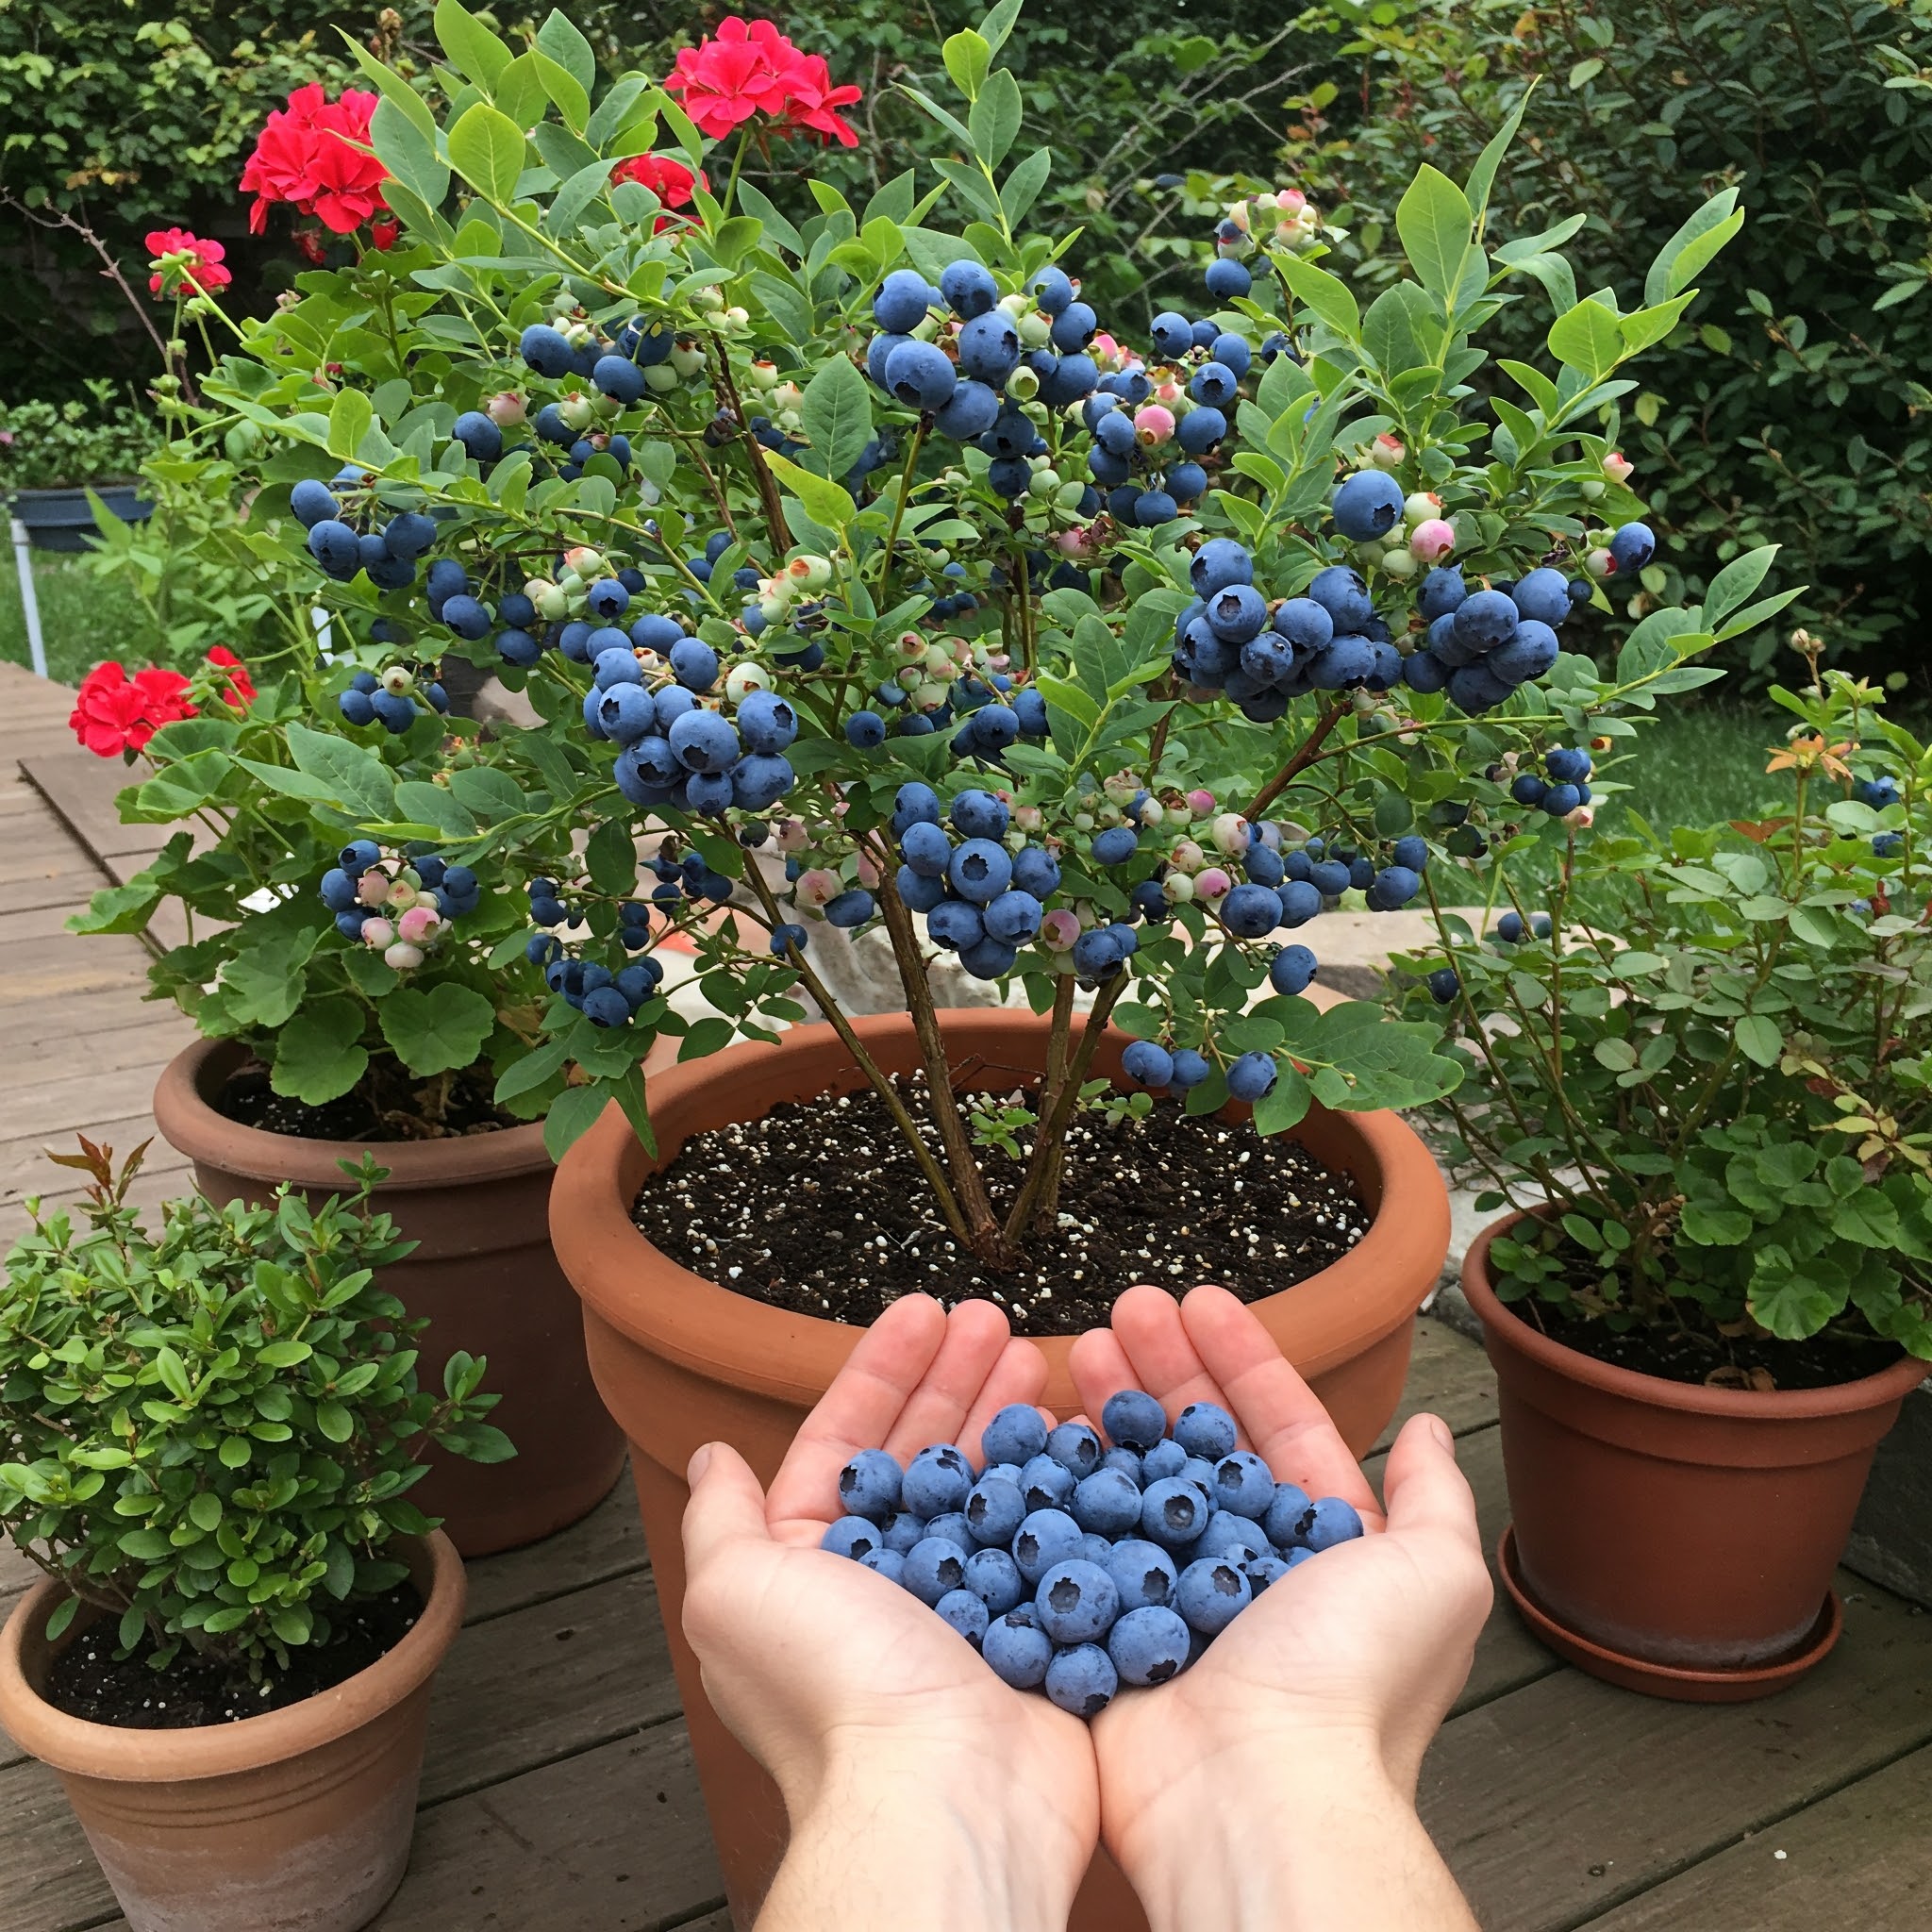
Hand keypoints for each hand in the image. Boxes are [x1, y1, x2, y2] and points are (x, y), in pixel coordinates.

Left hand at [681, 1293, 1096, 1931]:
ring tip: (1040, 1355)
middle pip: (926, 1454)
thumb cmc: (833, 1689)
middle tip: (994, 1321)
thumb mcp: (737, 1590)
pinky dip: (1063, 1486)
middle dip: (956, 1379)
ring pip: (991, 1489)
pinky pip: (1050, 1543)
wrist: (945, 1795)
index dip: (882, 1371)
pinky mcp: (1034, 1635)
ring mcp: (968, 1610)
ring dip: (1012, 1417)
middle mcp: (889, 1586)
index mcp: (816, 1568)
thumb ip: (721, 1519)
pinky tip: (1080, 1432)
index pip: (846, 1443)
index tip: (924, 1313)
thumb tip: (712, 1457)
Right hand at [1068, 1284, 1489, 1931]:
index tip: (1200, 1303)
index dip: (1242, 1361)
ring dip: (1109, 1409)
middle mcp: (1242, 1571)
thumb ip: (1435, 1498)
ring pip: (1133, 1481)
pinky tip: (1041, 1430)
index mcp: (1316, 1551)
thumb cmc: (1350, 1680)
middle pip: (1195, 1443)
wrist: (1253, 1788)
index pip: (1279, 1430)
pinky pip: (1080, 1546)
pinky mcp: (1108, 1634)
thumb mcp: (1434, 1575)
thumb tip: (1434, 1431)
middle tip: (1124, 1308)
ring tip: (1077, 1346)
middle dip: (1164, 1369)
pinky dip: (1060, 1487)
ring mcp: (1169, 1601)